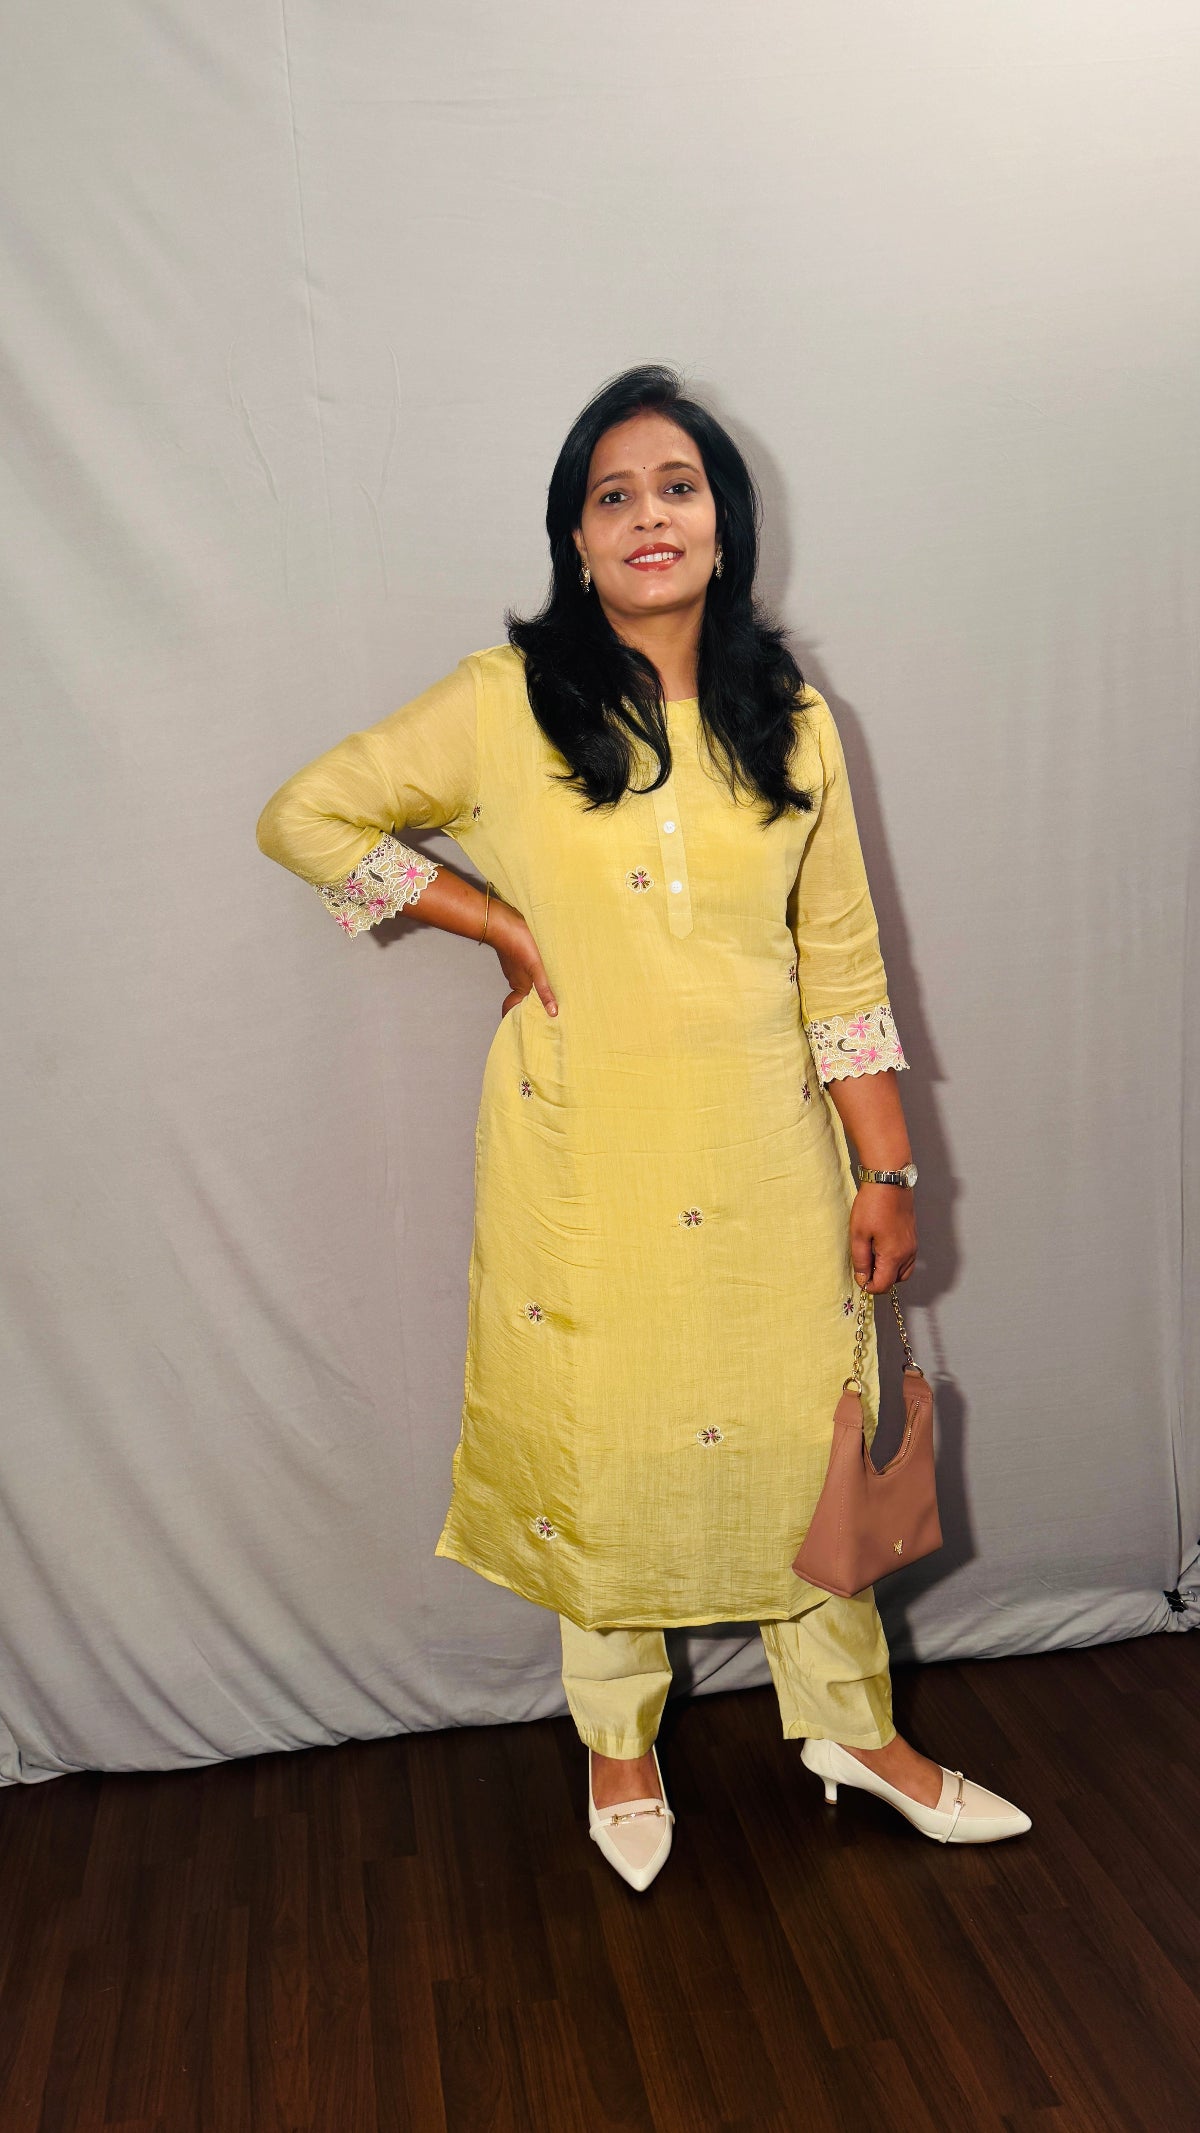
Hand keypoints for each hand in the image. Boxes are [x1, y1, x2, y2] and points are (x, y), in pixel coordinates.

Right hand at [489, 903, 558, 1017]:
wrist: (502, 922)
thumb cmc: (518, 945)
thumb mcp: (536, 969)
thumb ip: (544, 990)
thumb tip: (552, 1013)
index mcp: (519, 985)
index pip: (511, 1007)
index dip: (513, 1015)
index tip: (521, 1024)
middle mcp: (515, 978)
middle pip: (520, 995)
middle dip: (530, 1002)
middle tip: (542, 1008)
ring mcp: (513, 966)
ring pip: (522, 981)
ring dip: (532, 986)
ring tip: (546, 989)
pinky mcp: (514, 954)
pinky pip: (523, 968)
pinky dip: (531, 971)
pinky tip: (539, 966)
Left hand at [849, 1183, 916, 1293]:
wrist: (889, 1182)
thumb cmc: (873, 1205)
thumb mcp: (858, 1235)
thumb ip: (860, 1261)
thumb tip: (862, 1279)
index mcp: (893, 1256)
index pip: (883, 1286)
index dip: (868, 1286)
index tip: (858, 1276)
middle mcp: (907, 1254)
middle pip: (894, 1281)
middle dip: (879, 1278)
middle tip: (864, 1263)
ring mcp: (912, 1246)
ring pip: (903, 1272)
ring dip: (888, 1271)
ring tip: (872, 1255)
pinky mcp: (913, 1238)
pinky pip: (907, 1260)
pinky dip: (895, 1262)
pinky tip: (882, 1248)